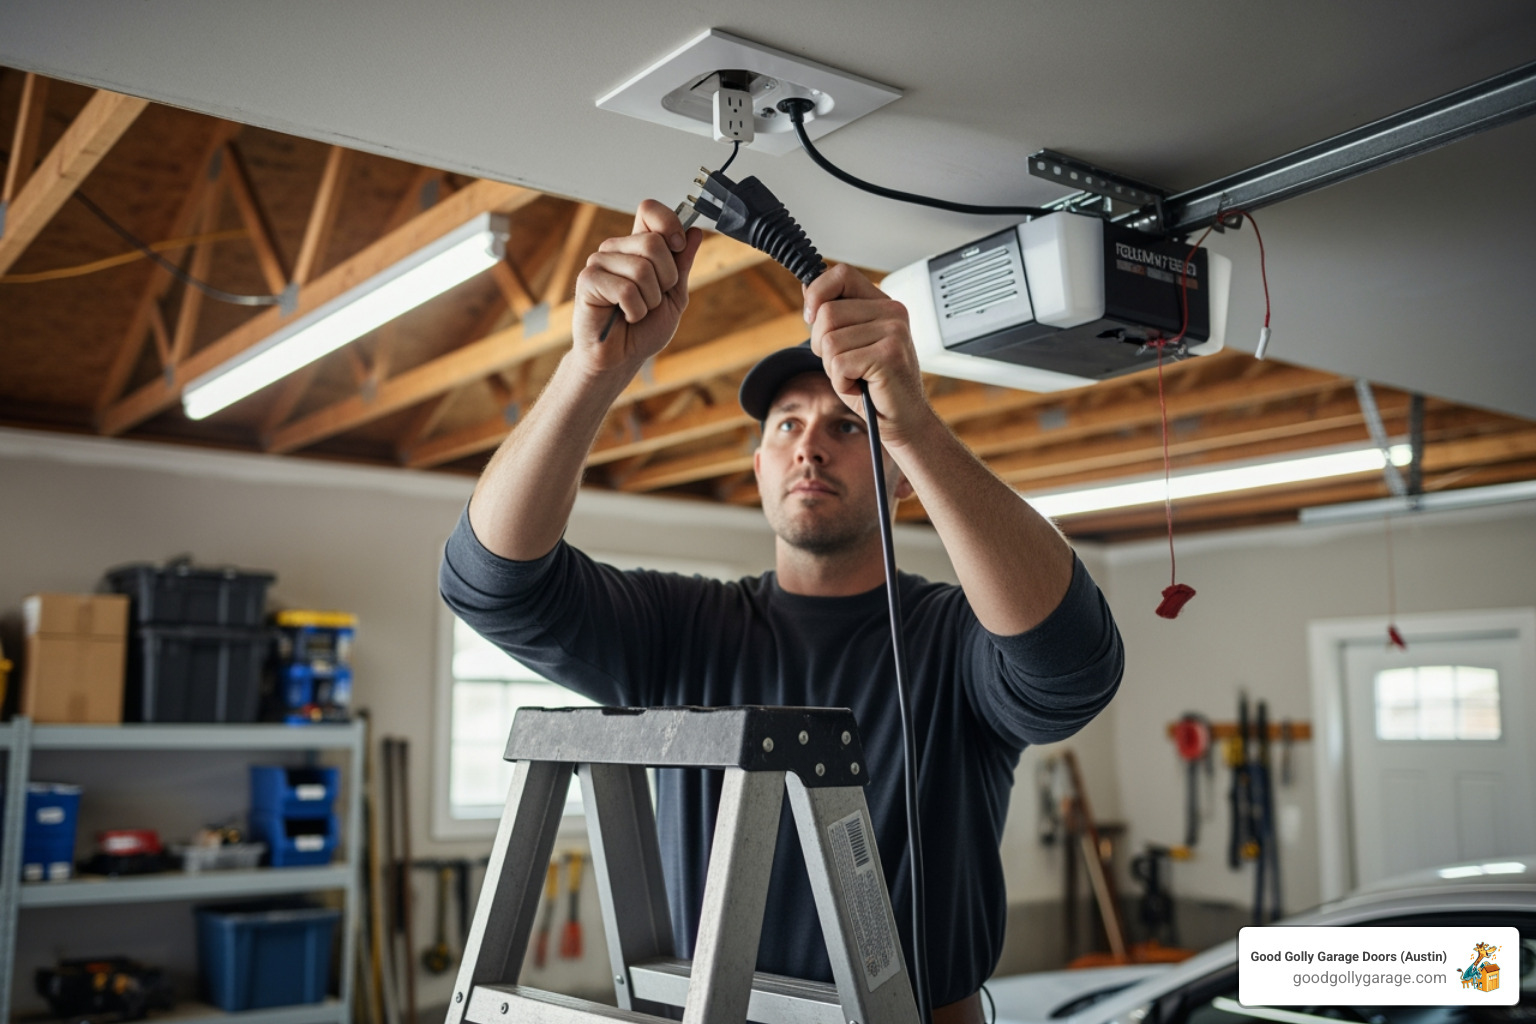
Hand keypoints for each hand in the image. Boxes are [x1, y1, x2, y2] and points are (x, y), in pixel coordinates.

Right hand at [573, 200, 702, 372]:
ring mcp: (600, 262)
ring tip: (637, 310)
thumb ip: (682, 264)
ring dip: (650, 300)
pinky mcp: (588, 280)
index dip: (669, 223)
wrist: (621, 358)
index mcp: (638, 247)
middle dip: (666, 279)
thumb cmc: (642, 330)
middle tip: (653, 299)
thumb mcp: (674, 296)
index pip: (649, 210)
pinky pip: (626, 289)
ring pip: (642, 269)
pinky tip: (625, 316)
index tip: (678, 245)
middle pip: (653, 242)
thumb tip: (694, 232)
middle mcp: (617, 249)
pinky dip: (635, 310)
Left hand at [804, 265, 935, 448]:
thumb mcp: (847, 344)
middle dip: (821, 345)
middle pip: (826, 313)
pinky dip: (842, 383)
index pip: (841, 274)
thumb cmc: (874, 385)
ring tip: (857, 376)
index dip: (817, 292)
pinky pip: (839, 364)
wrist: (902, 420)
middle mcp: (892, 312)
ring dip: (833, 367)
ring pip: (829, 341)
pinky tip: (862, 387)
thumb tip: (806, 286)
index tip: (811, 317)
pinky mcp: (889, 355)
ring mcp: (894, 331)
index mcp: (882, 304)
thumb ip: (833, 315)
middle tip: (846, 365)